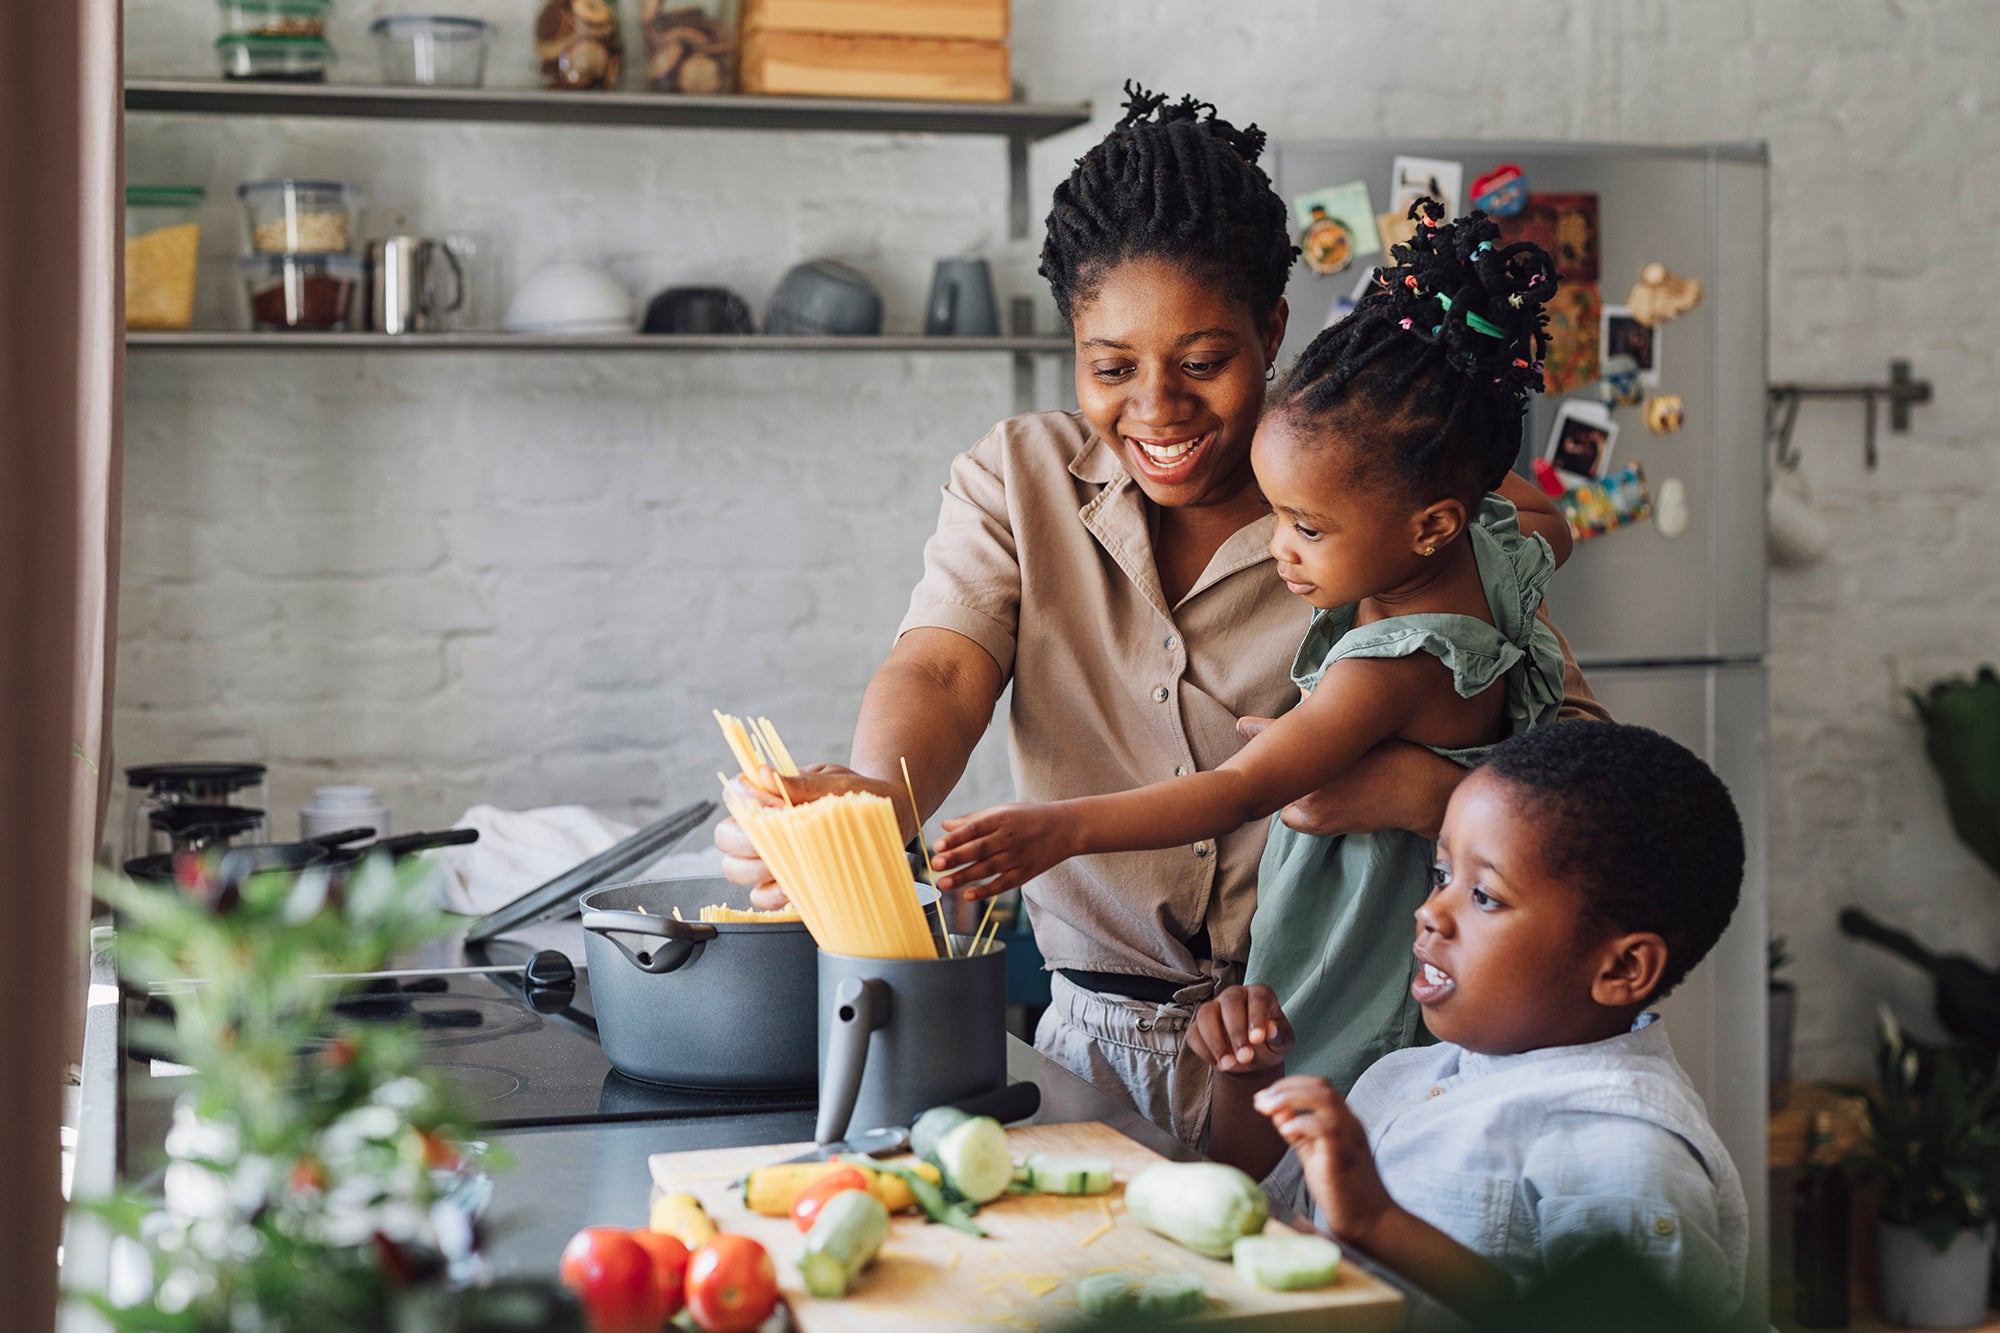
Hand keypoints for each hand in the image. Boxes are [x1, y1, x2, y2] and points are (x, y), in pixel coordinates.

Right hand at [712, 764, 905, 909]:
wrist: (889, 814)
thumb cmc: (859, 794)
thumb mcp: (836, 783)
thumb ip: (802, 783)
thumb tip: (766, 775)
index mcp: (768, 794)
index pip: (733, 796)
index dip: (746, 803)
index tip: (776, 806)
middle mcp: (761, 826)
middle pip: (726, 837)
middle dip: (746, 843)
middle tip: (776, 843)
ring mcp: (769, 856)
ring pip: (735, 869)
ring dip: (757, 870)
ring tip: (787, 865)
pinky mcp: (783, 882)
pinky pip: (760, 897)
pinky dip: (771, 896)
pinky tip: (791, 889)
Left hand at [930, 802, 1078, 899]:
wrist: (1066, 828)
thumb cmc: (1028, 817)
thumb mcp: (1003, 811)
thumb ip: (973, 820)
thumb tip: (945, 826)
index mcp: (1001, 819)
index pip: (975, 829)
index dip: (956, 838)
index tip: (938, 845)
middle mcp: (1009, 838)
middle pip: (979, 849)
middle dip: (956, 857)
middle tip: (935, 864)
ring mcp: (1017, 857)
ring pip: (988, 869)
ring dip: (964, 877)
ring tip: (943, 884)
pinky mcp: (1025, 873)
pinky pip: (1003, 884)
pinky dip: (986, 891)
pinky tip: (968, 896)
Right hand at [1187, 984, 1294, 1075]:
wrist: (1253, 1058)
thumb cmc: (1271, 1044)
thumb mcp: (1283, 1043)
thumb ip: (1280, 1035)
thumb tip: (1270, 1030)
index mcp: (1260, 994)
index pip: (1258, 998)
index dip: (1256, 1017)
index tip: (1257, 1040)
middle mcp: (1235, 995)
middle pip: (1230, 1003)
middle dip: (1236, 1031)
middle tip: (1245, 1057)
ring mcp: (1214, 1007)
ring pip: (1206, 1014)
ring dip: (1215, 1041)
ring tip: (1228, 1065)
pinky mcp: (1198, 1025)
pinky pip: (1193, 1032)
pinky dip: (1203, 1049)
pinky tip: (1218, 1064)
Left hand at [1234, 718, 1459, 840]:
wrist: (1421, 792)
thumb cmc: (1399, 754)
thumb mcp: (1366, 728)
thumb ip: (1328, 711)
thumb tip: (1303, 691)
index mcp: (1321, 743)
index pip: (1277, 732)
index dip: (1257, 728)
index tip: (1241, 724)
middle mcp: (1311, 771)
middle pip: (1279, 768)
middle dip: (1285, 765)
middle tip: (1304, 766)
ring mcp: (1312, 799)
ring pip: (1285, 796)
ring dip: (1296, 790)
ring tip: (1327, 785)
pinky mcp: (1317, 823)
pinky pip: (1292, 818)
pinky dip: (1302, 813)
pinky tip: (1325, 804)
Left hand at [1253, 1076, 1395, 1246]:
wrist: (1369, 1221)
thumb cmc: (1342, 1189)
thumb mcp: (1314, 1153)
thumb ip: (1297, 1131)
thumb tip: (1275, 1110)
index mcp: (1344, 1121)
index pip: (1319, 1087)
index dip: (1290, 1085)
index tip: (1265, 1095)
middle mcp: (1350, 1124)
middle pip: (1322, 1087)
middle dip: (1286, 1088)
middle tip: (1261, 1100)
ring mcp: (1350, 1138)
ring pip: (1325, 1100)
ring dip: (1291, 1098)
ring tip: (1267, 1108)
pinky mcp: (1344, 1156)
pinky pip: (1327, 1129)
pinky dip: (1303, 1123)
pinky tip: (1285, 1131)